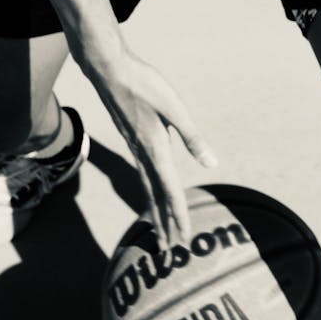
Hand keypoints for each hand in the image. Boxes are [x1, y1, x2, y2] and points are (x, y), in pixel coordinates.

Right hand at [86, 48, 217, 248]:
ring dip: (154, 211)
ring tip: (159, 231)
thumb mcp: (175, 107)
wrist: (109, 69)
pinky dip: (148, 191)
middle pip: (156, 196)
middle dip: (164, 223)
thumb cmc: (144, 83)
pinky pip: (142, 174)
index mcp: (155, 148)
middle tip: (169, 250)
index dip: (179, 216)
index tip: (184, 238)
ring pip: (147, 187)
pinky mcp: (132, 140)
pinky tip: (152, 192)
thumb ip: (192, 137)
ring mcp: (135, 148)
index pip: (170, 190)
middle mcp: (143, 153)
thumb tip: (211, 163)